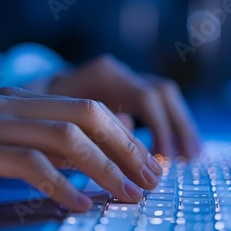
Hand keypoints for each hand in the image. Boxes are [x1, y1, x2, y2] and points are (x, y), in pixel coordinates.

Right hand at [0, 87, 161, 212]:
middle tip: (149, 181)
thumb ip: (52, 144)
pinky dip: (60, 185)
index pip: (90, 109)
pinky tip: (80, 205)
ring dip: (103, 169)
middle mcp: (13, 104)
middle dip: (124, 150)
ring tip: (127, 195)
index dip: (126, 137)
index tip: (149, 165)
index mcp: (26, 100)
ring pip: (64, 139)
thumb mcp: (13, 146)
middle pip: (86, 117)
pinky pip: (28, 164)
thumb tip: (101, 155)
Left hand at [49, 55, 200, 157]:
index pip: (144, 97)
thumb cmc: (44, 115)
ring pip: (166, 95)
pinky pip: (160, 104)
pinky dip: (171, 125)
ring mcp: (126, 78)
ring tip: (191, 156)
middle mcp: (119, 71)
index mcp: (102, 75)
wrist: (39, 96)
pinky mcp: (129, 90)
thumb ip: (90, 125)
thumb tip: (128, 126)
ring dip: (180, 125)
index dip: (158, 128)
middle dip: (177, 126)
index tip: (163, 158)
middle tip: (186, 158)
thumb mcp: (60, 123)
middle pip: (161, 92)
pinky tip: (177, 148)